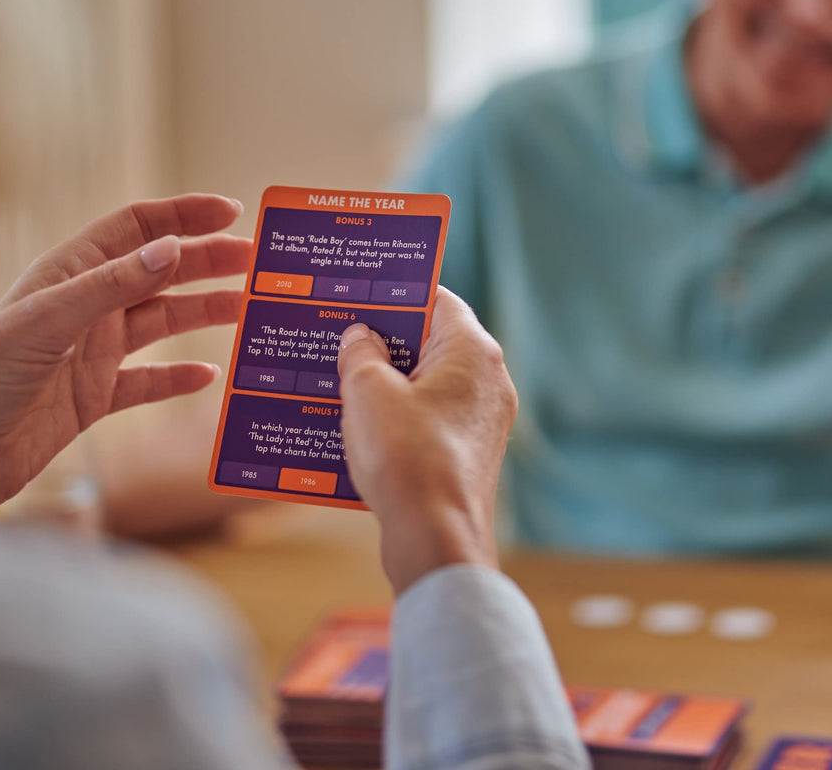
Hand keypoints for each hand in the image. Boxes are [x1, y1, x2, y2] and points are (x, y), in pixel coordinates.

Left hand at [0, 194, 250, 509]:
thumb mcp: (50, 321)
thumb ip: (114, 285)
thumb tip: (172, 247)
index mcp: (72, 273)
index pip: (138, 226)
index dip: (184, 214)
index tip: (231, 212)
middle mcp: (87, 306)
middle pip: (161, 270)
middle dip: (209, 261)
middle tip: (256, 260)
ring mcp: (93, 351)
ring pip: (162, 321)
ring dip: (205, 312)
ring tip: (247, 308)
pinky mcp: (94, 396)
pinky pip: (148, 381)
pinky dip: (180, 378)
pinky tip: (209, 375)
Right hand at [336, 288, 516, 594]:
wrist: (436, 539)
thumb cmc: (407, 457)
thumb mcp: (368, 392)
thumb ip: (361, 353)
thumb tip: (361, 337)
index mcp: (473, 350)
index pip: (438, 300)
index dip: (398, 294)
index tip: (364, 293)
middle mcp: (489, 380)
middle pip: (434, 342)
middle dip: (388, 341)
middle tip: (343, 337)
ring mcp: (485, 420)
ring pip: (431, 384)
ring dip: (391, 382)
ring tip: (342, 381)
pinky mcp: (473, 454)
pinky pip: (433, 419)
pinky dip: (402, 416)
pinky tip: (362, 425)